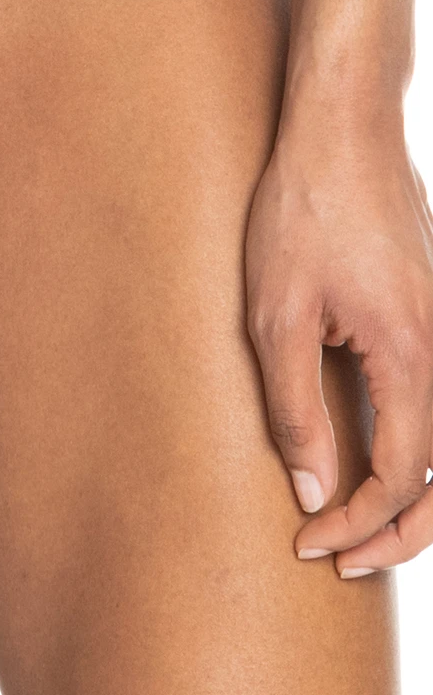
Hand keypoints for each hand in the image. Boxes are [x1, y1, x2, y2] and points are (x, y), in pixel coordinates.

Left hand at [245, 104, 432, 575]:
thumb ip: (296, 408)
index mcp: (415, 358)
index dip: (357, 525)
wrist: (342, 131)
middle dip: (399, 534)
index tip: (308, 544)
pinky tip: (377, 458)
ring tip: (361, 528)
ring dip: (414, 498)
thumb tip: (312, 489)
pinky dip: (419, 450)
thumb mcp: (276, 316)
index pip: (402, 480)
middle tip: (342, 562)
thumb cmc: (302, 212)